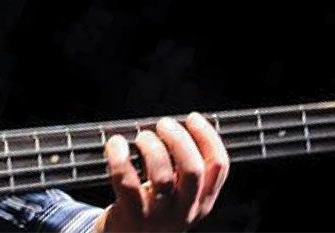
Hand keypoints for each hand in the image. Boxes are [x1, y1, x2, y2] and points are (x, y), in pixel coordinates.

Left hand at [96, 113, 229, 232]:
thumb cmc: (152, 212)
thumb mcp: (179, 197)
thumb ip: (184, 170)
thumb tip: (178, 127)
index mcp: (202, 201)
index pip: (219, 166)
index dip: (208, 136)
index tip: (193, 119)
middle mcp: (185, 210)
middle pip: (193, 169)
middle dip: (179, 139)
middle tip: (163, 125)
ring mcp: (159, 215)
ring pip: (163, 177)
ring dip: (151, 147)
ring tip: (141, 138)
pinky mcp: (132, 216)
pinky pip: (126, 182)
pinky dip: (119, 158)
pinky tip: (116, 145)